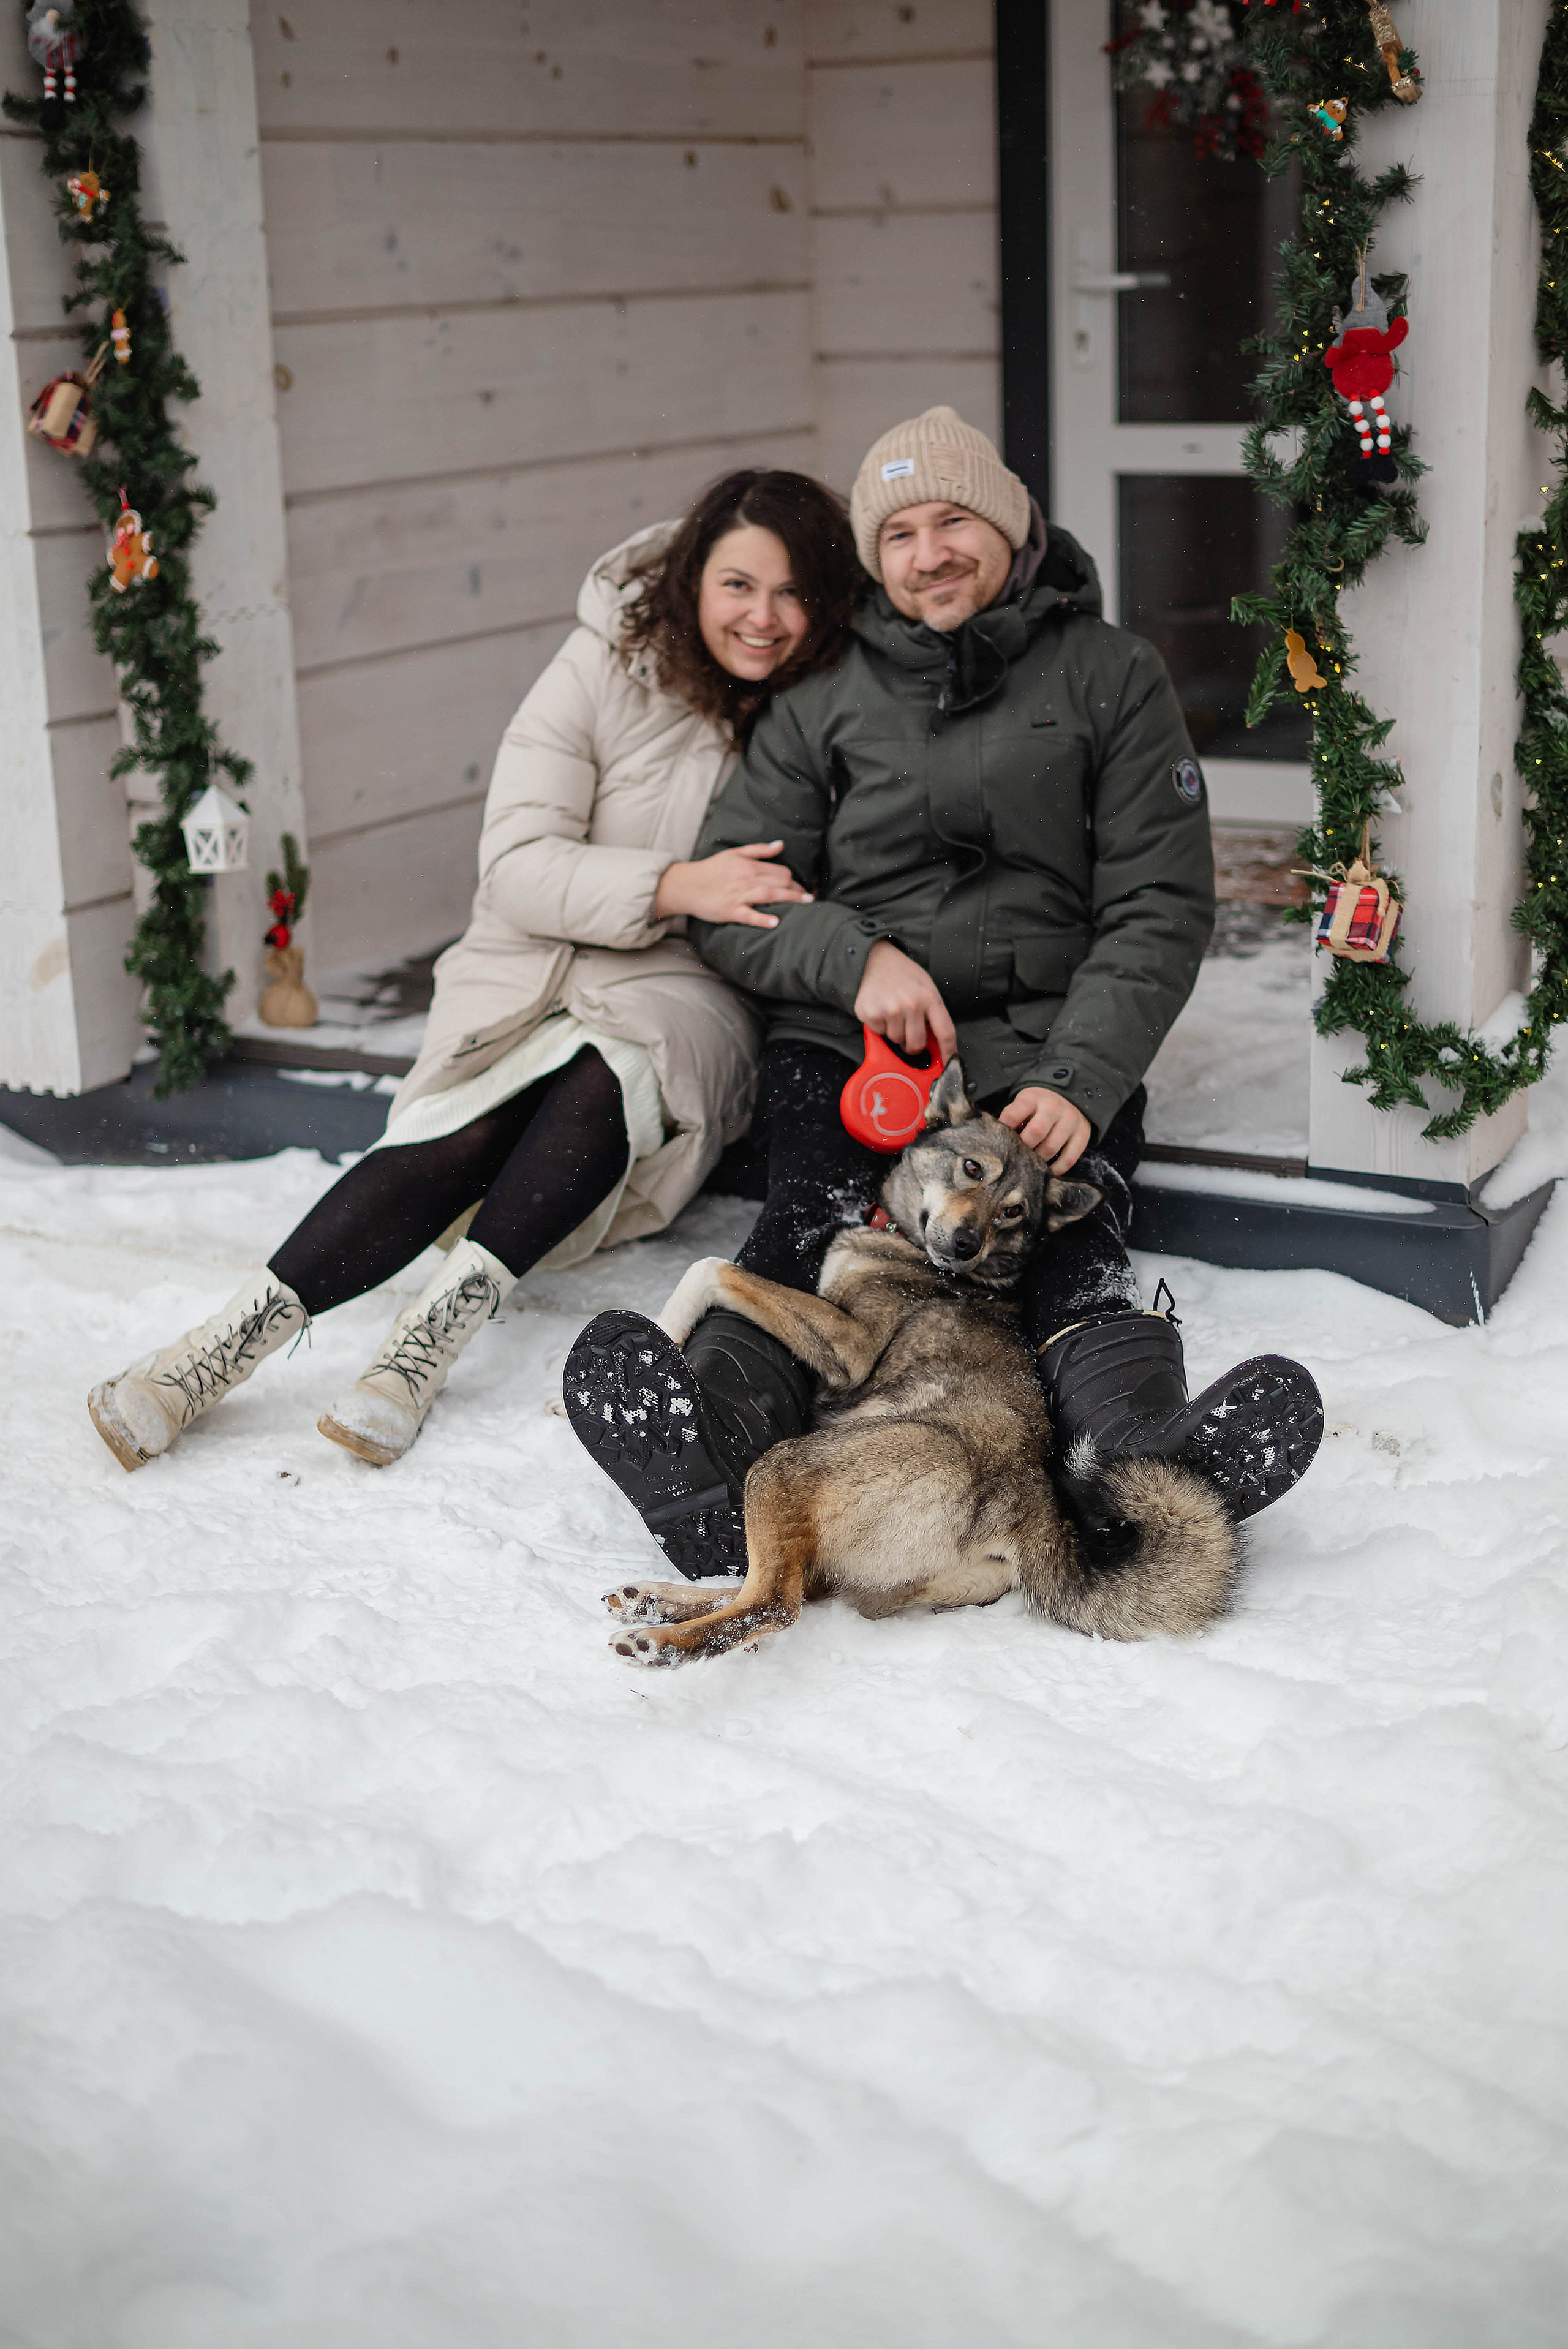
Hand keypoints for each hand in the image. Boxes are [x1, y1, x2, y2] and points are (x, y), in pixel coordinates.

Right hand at [653, 840, 812, 928]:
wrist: (686, 885)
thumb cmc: (711, 870)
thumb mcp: (734, 853)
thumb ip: (759, 850)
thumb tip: (781, 844)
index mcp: (748, 865)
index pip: (780, 871)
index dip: (794, 879)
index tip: (803, 888)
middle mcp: (746, 878)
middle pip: (779, 881)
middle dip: (797, 889)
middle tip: (809, 898)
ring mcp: (738, 895)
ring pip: (769, 894)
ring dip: (790, 899)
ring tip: (806, 904)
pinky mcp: (730, 910)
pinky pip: (749, 915)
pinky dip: (762, 919)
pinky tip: (775, 922)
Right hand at [853, 939, 958, 1063]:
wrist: (876, 959)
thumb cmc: (904, 975)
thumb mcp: (926, 988)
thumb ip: (932, 1013)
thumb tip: (936, 1045)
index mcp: (930, 998)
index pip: (946, 1033)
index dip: (949, 1052)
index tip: (949, 1064)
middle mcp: (911, 1005)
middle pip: (917, 1044)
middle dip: (914, 1045)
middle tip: (909, 1032)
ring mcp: (889, 1010)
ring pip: (897, 1041)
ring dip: (896, 1032)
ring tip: (893, 1012)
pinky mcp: (871, 1014)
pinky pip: (879, 1034)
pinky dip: (880, 1026)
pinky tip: (881, 1009)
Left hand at [1000, 1087, 1091, 1172]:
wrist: (1070, 1097)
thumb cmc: (1039, 1106)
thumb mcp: (1025, 1104)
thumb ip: (1014, 1119)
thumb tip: (1001, 1143)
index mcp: (1033, 1098)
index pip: (1012, 1115)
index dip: (1004, 1131)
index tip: (1001, 1141)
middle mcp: (1053, 1107)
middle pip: (1035, 1133)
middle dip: (1023, 1148)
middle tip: (1018, 1156)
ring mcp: (1070, 1120)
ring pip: (1051, 1147)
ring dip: (1038, 1160)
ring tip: (1032, 1163)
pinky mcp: (1083, 1133)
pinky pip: (1070, 1157)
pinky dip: (1058, 1168)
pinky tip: (1050, 1170)